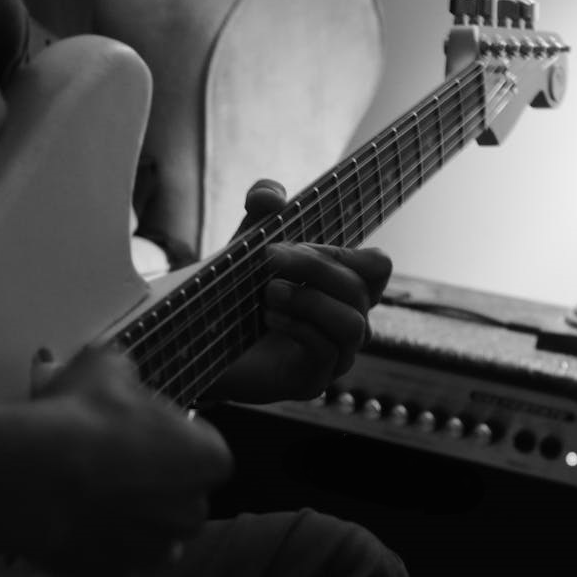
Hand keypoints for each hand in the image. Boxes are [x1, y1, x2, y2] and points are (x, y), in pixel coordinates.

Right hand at [26, 345, 231, 576]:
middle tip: (110, 464)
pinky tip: (64, 523)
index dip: (171, 442)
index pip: (205, 452)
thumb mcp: (105, 366)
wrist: (32, 475)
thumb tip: (118, 372)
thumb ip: (123, 371)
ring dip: (128, 522)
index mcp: (209, 459)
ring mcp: (151, 553)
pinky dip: (90, 547)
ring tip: (87, 497)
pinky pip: (106, 561)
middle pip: (180, 499)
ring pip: (149, 538)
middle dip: (154, 486)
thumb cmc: (83, 415)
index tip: (139, 433)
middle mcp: (191, 513)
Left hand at [205, 180, 392, 403]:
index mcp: (341, 289)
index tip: (303, 244)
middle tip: (268, 256)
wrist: (199, 346)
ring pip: (352, 325)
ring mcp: (334, 356)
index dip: (350, 252)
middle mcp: (346, 322)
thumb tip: (270, 194)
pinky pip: (327, 352)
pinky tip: (267, 317)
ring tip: (268, 293)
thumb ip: (258, 213)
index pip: (378, 267)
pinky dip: (298, 327)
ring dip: (309, 300)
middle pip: (360, 290)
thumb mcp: (245, 245)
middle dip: (314, 267)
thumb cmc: (234, 296)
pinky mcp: (312, 381)